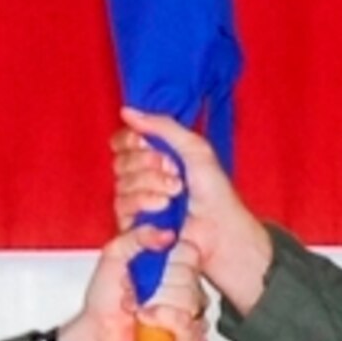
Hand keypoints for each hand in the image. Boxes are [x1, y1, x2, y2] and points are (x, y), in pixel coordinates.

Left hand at [56, 229, 208, 340]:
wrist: (97, 336)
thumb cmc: (105, 301)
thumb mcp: (114, 253)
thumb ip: (137, 235)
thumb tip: (166, 233)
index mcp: (171, 266)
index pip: (190, 252)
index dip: (170, 259)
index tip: (150, 265)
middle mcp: (183, 288)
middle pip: (189, 276)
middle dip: (157, 285)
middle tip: (139, 291)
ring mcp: (189, 314)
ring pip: (190, 300)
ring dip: (156, 304)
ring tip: (141, 308)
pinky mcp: (190, 339)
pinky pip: (189, 326)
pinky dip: (163, 322)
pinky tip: (149, 322)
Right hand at [112, 109, 273, 314]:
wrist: (220, 229)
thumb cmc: (214, 193)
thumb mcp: (194, 149)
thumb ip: (162, 126)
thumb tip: (127, 111)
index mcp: (155, 157)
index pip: (123, 142)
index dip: (131, 142)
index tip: (150, 145)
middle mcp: (143, 178)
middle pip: (120, 162)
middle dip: (149, 166)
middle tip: (175, 174)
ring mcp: (138, 203)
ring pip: (121, 185)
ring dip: (151, 186)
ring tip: (175, 195)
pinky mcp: (134, 226)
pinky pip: (122, 208)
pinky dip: (144, 204)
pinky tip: (163, 209)